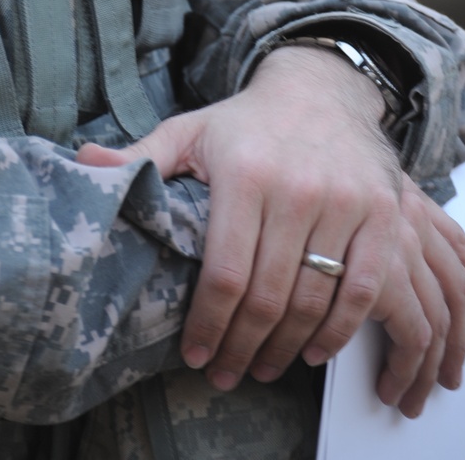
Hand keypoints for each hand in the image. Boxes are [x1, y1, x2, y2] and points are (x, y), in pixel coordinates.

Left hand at [77, 47, 464, 415]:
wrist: (322, 90)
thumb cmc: (245, 122)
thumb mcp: (189, 132)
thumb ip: (139, 156)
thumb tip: (81, 163)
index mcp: (244, 173)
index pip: (225, 273)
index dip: (209, 325)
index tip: (197, 356)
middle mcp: (297, 188)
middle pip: (268, 296)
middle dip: (244, 348)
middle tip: (227, 375)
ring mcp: (345, 203)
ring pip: (315, 300)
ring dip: (287, 349)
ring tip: (262, 367)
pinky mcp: (383, 214)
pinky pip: (363, 290)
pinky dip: (338, 330)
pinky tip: (312, 349)